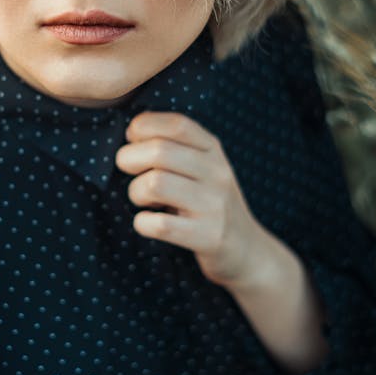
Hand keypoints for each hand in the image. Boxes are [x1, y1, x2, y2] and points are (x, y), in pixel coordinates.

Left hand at [114, 111, 267, 288]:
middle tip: (130, 173)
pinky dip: (142, 223)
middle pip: (160, 151)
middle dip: (129, 159)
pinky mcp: (208, 237)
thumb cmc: (208, 202)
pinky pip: (160, 225)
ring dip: (136, 192)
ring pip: (155, 184)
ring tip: (144, 200)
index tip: (132, 140)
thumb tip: (132, 130)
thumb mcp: (201, 166)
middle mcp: (217, 173)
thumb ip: (173, 145)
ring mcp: (214, 206)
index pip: (178, 124)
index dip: (145, 126)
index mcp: (213, 150)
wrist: (246, 249)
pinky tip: (148, 223)